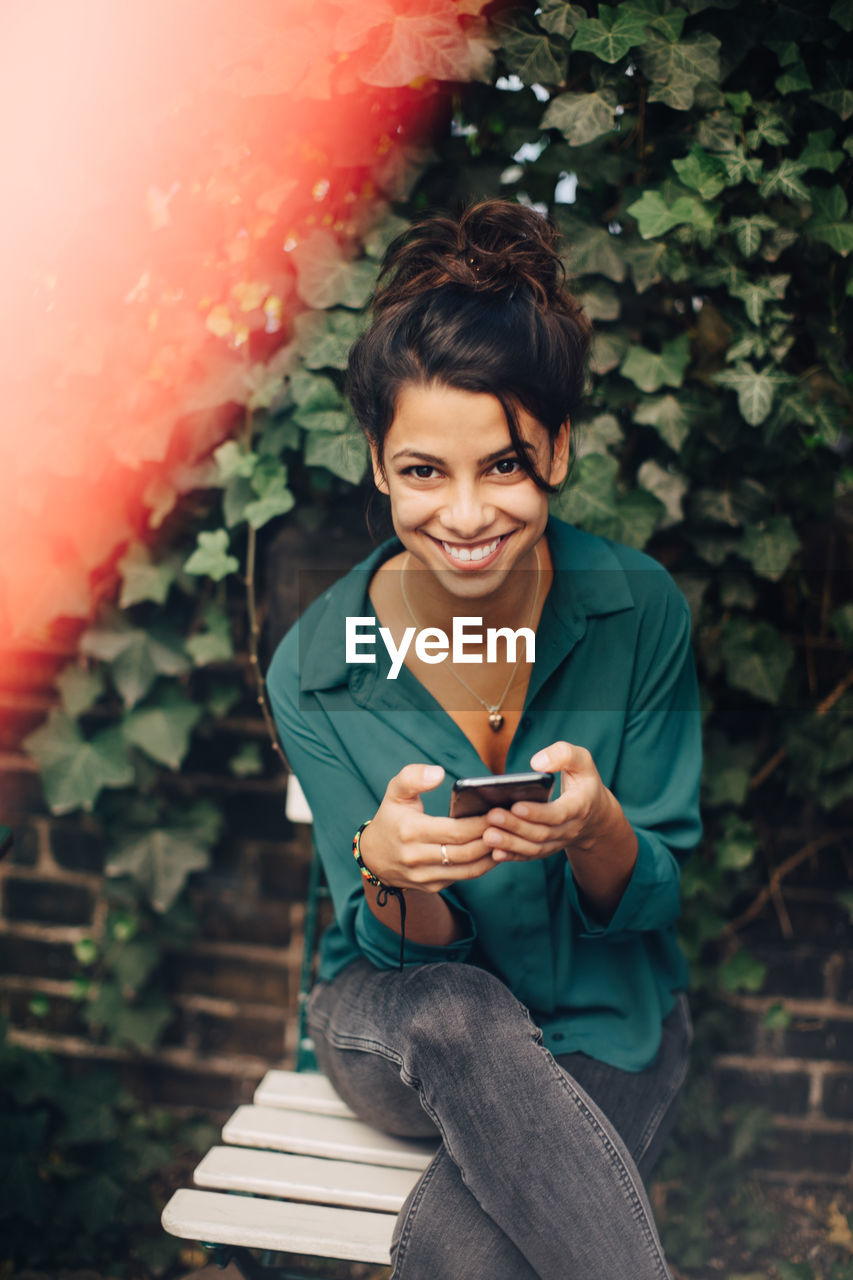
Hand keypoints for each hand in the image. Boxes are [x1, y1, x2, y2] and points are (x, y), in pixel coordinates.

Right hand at [360, 763, 496, 892]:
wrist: (374, 857)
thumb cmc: (391, 818)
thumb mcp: (395, 792)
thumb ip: (413, 777)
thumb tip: (438, 773)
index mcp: (410, 831)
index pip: (455, 831)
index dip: (480, 823)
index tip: (498, 811)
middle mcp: (416, 858)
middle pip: (466, 851)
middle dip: (491, 838)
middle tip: (510, 823)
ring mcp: (424, 876)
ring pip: (469, 869)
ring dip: (492, 855)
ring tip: (507, 838)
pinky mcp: (431, 887)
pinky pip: (463, 877)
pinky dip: (482, 865)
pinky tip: (493, 850)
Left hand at [481, 742, 635, 870]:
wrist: (595, 814)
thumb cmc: (583, 781)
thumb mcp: (582, 761)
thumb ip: (564, 754)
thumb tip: (537, 762)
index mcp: (580, 805)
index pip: (559, 813)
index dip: (538, 812)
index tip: (516, 805)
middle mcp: (570, 828)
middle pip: (542, 833)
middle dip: (516, 826)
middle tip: (491, 816)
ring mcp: (559, 841)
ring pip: (535, 848)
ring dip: (511, 844)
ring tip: (488, 835)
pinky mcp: (547, 848)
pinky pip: (531, 856)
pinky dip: (513, 856)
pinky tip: (495, 852)